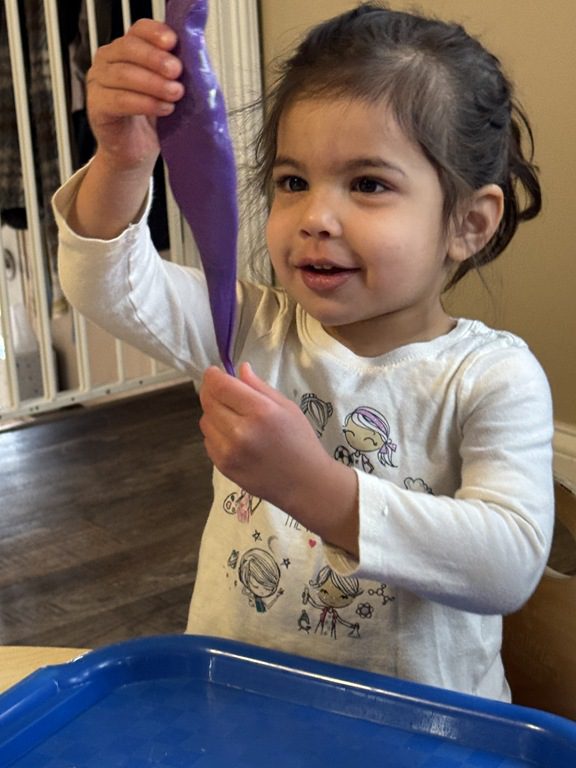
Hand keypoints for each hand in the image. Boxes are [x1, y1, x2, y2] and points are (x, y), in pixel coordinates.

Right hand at [86, 19, 183, 170]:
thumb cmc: (152, 119)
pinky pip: (119, 100)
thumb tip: (196, 56)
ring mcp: (98, 83)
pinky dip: (144, 103)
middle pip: (128, 48)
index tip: (173, 42)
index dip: (155, 33)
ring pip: (123, 74)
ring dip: (154, 83)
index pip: (137, 30)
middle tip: (177, 71)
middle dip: (156, 59)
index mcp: (126, 50)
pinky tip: (164, 109)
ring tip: (175, 94)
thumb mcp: (167, 89)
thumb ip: (175, 72)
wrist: (136, 152)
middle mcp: (108, 61)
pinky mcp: (97, 107)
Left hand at [199, 363, 358, 554]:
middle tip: (221, 390)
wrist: (304, 484)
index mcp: (260, 412)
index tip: (214, 372)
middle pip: (209, 402)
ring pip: (205, 421)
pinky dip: (215, 433)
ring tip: (231, 416)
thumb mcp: (287, 407)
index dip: (213, 375)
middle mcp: (240, 431)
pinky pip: (208, 441)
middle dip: (211, 391)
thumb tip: (240, 369)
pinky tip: (233, 435)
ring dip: (213, 413)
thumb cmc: (301, 441)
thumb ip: (260, 387)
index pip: (221, 386)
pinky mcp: (224, 467)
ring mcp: (229, 451)